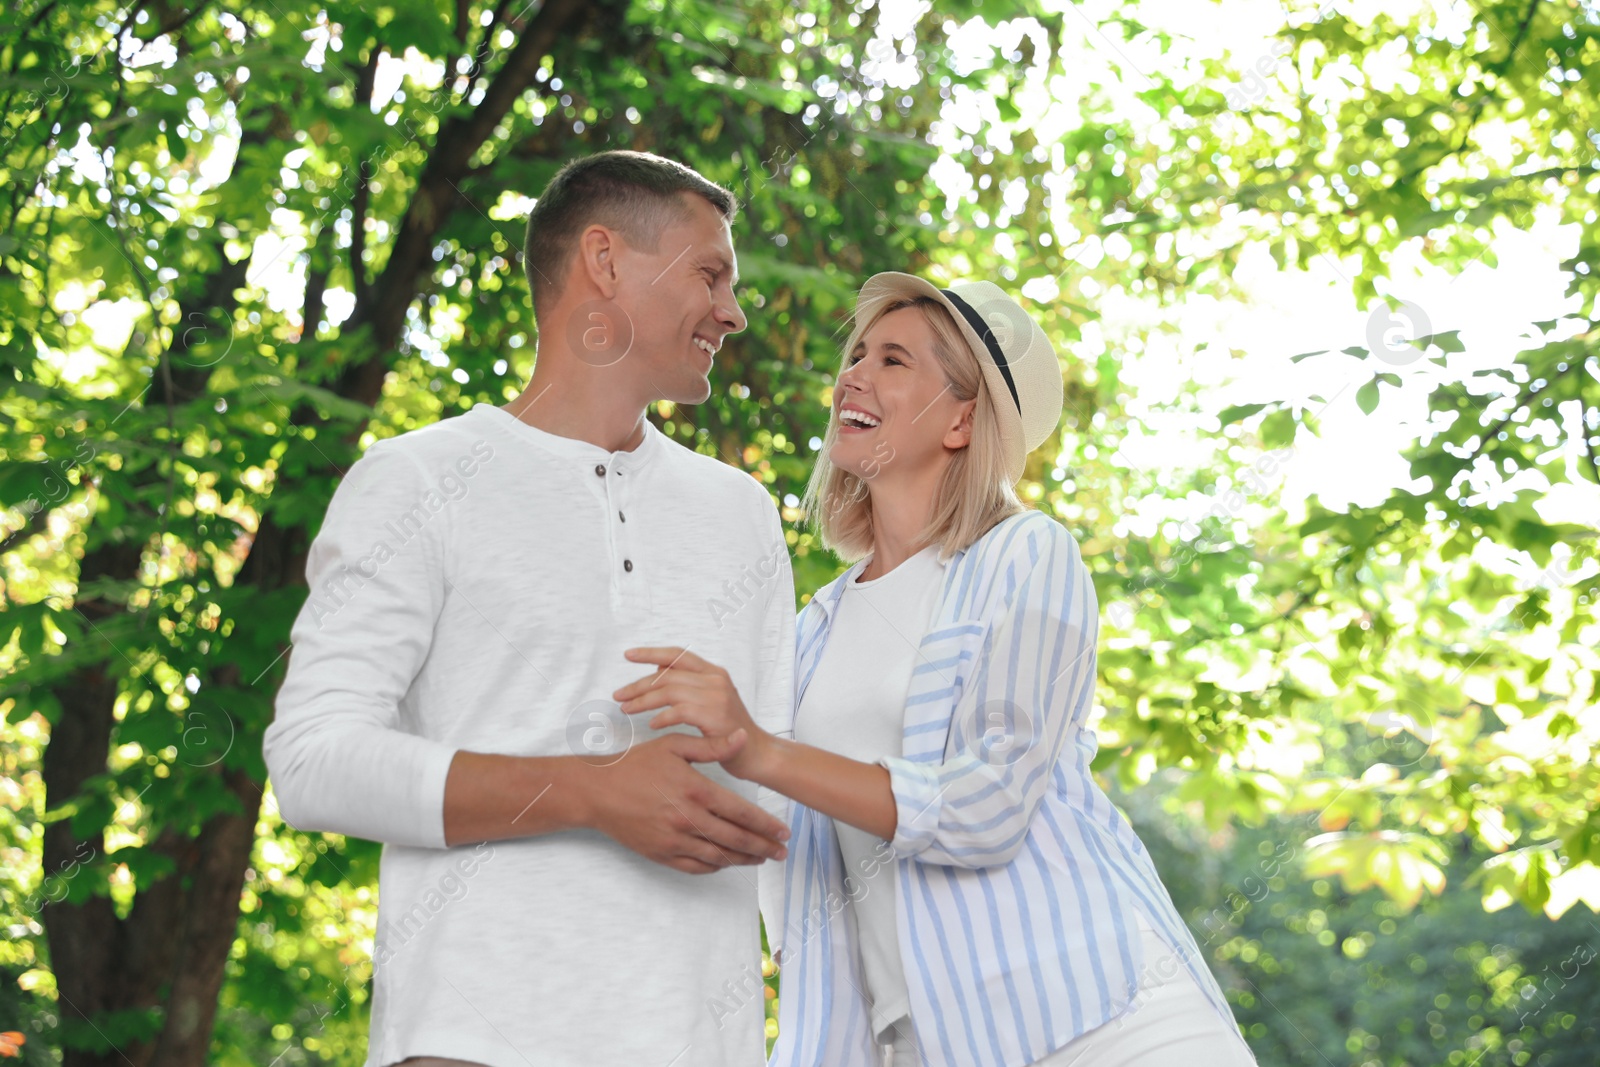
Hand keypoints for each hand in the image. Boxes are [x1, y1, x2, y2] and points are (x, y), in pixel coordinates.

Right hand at [583, 732, 788, 874]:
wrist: (597, 791)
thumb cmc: (636, 764)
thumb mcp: (674, 746)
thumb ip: (711, 746)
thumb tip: (742, 737)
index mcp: (696, 790)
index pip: (742, 813)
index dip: (766, 824)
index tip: (784, 831)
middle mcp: (688, 819)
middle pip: (736, 839)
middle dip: (764, 847)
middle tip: (782, 852)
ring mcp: (674, 840)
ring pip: (719, 856)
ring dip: (743, 859)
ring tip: (762, 858)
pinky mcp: (661, 854)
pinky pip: (695, 867)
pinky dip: (715, 866)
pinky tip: (727, 862)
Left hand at [613, 646, 772, 779]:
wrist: (756, 753)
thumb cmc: (729, 730)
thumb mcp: (711, 700)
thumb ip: (688, 684)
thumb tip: (658, 669)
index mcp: (713, 672)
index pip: (678, 655)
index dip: (651, 652)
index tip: (628, 654)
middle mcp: (716, 679)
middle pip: (667, 675)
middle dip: (638, 685)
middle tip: (618, 695)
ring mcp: (717, 696)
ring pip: (669, 691)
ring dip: (644, 701)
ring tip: (626, 710)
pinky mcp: (715, 716)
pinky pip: (679, 711)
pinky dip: (662, 717)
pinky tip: (652, 725)